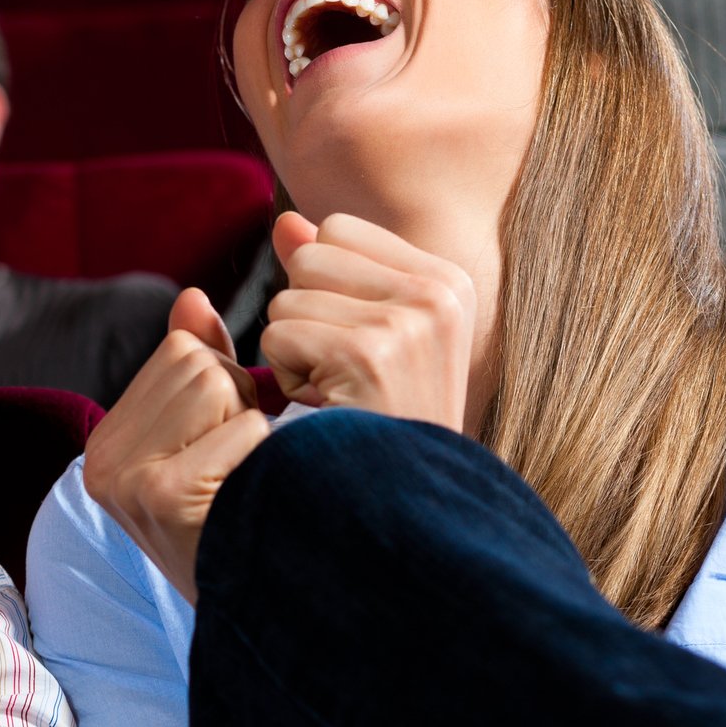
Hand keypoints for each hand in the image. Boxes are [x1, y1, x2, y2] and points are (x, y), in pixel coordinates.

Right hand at [82, 288, 273, 604]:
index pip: (181, 351)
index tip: (225, 452)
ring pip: (220, 386)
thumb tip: (193, 298)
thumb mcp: (211, 440)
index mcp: (106, 443)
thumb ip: (198, 368)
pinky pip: (245, 429)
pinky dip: (268, 459)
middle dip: (241, 406)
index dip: (228, 389)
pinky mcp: (163, 497)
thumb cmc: (243, 522)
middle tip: (239, 473)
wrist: (270, 614)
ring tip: (245, 485)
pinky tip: (256, 503)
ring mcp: (128, 481)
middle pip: (199, 363)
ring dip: (257, 430)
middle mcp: (102, 462)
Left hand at [260, 211, 475, 430]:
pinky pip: (279, 335)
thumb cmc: (381, 421)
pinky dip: (287, 378)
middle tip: (343, 374)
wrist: (404, 503)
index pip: (336, 229)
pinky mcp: (368, 354)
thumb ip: (328, 271)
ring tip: (338, 394)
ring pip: (287, 298)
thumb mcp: (366, 335)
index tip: (359, 345)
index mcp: (446, 280)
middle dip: (303, 317)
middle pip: (308, 256)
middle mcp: (437, 292)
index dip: (322, 286)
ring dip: (293, 353)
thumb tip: (286, 222)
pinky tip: (328, 409)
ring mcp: (407, 322)